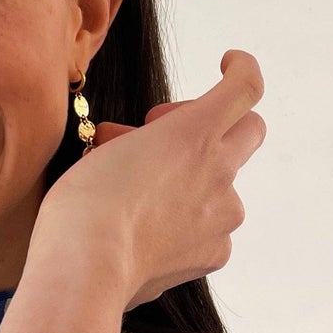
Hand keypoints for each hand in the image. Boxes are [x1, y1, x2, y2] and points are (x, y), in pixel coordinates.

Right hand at [40, 51, 267, 308]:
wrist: (86, 268)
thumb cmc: (82, 204)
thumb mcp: (104, 150)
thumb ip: (134, 143)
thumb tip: (128, 145)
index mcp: (194, 133)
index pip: (244, 87)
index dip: (242, 69)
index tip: (230, 64)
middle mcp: (219, 170)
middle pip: (250, 129)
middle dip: (216, 126)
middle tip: (168, 140)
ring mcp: (222, 214)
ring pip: (221, 186)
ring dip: (190, 184)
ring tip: (141, 201)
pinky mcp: (214, 253)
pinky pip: (210, 231)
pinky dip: (186, 228)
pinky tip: (149, 236)